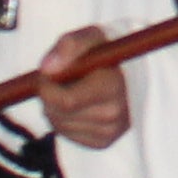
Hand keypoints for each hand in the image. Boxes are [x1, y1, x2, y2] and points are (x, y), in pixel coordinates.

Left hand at [38, 26, 135, 150]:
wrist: (130, 69)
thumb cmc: (105, 49)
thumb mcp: (90, 36)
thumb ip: (69, 46)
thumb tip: (47, 68)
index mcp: (114, 86)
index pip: (66, 101)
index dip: (47, 87)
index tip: (47, 72)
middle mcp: (114, 113)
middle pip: (59, 114)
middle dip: (48, 96)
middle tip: (55, 79)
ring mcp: (110, 131)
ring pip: (59, 124)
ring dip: (53, 107)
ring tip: (69, 88)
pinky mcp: (103, 142)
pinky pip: (67, 134)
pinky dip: (62, 119)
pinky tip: (75, 104)